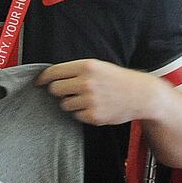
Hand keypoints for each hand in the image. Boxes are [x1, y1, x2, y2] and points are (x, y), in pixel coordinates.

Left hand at [37, 59, 163, 125]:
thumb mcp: (100, 67)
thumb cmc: (118, 80)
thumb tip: (50, 77)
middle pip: (54, 90)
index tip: (38, 82)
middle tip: (70, 91)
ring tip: (88, 99)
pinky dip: (82, 113)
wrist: (142, 95)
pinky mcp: (93, 115)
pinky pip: (75, 116)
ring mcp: (90, 100)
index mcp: (87, 67)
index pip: (54, 72)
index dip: (43, 78)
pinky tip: (95, 107)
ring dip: (71, 103)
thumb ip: (76, 70)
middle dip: (59, 91)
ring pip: (64, 104)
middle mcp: (87, 82)